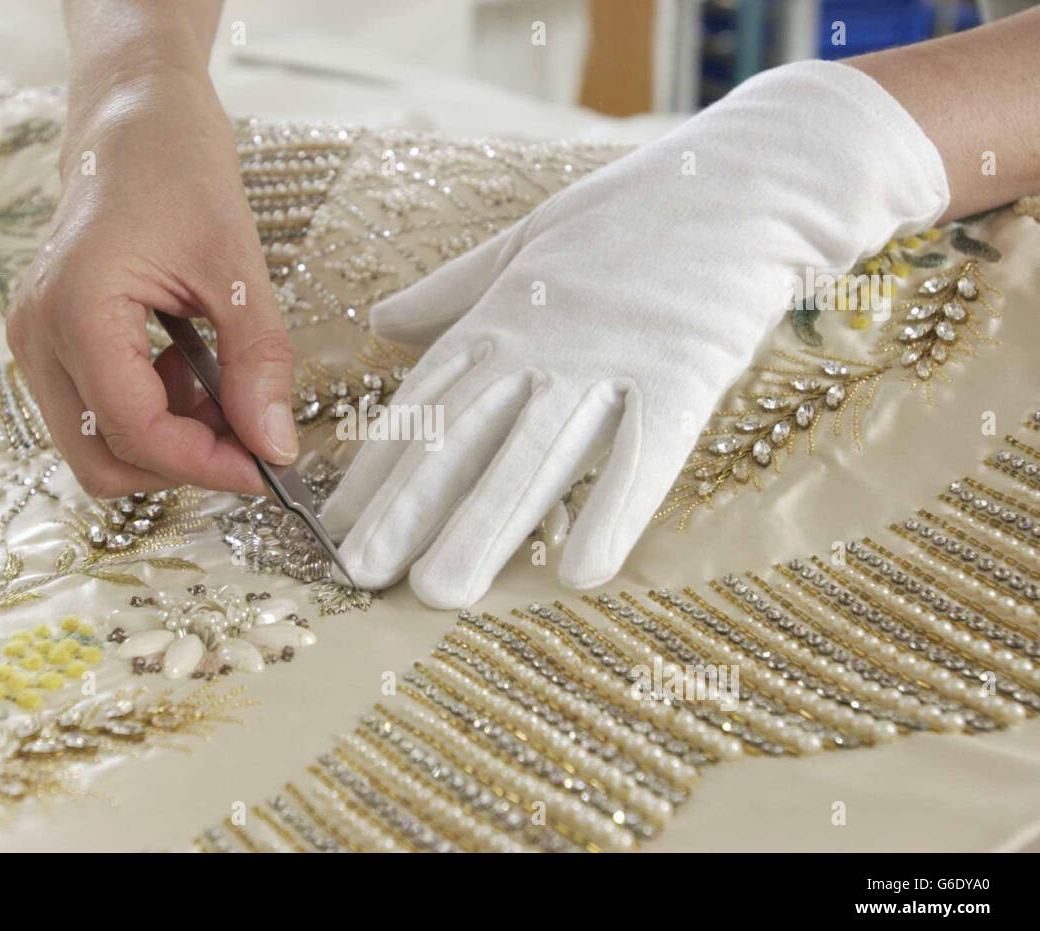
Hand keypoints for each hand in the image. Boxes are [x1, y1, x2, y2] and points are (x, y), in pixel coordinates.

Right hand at [8, 70, 296, 497]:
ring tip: (222, 388)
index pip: (134, 433)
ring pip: (95, 444)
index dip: (205, 464)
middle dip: (180, 464)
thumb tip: (275, 445)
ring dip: (167, 440)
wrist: (131, 113)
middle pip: (100, 461)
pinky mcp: (50, 340)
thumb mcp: (238, 265)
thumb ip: (257, 362)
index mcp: (74, 310)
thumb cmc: (176, 165)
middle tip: (247, 438)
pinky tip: (191, 371)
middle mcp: (38, 335)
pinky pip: (95, 412)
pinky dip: (151, 414)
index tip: (267, 467)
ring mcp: (35, 340)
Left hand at [322, 61, 948, 608]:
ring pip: (536, 455)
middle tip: (361, 574)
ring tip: (440, 592)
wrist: (749, 181)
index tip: (336, 526)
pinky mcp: (684, 375)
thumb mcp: (526, 242)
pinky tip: (580, 575)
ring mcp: (611, 361)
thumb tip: (381, 321)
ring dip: (485, 526)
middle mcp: (541, 344)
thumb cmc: (635, 214)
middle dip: (407, 508)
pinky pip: (644, 454)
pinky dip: (612, 510)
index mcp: (501, 316)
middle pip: (464, 437)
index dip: (377, 467)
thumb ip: (452, 292)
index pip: (424, 403)